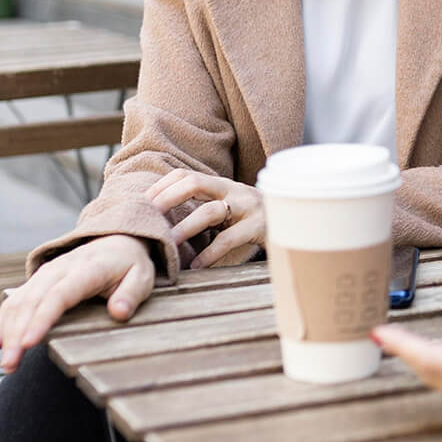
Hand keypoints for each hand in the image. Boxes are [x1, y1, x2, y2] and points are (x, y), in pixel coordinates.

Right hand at [0, 234, 154, 371]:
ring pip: (18, 301)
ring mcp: (46, 273)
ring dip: (7, 331)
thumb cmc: (129, 265)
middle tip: (11, 365)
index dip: (41, 319)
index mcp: (87, 269)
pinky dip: (3, 320)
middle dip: (17, 334)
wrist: (117, 241)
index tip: (28, 343)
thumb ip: (131, 294)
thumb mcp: (141, 277)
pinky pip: (14, 299)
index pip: (59, 295)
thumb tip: (119, 313)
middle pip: (32, 301)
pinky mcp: (38, 280)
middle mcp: (61, 269)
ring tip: (6, 362)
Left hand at [145, 168, 265, 268]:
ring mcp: (249, 207)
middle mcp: (235, 191)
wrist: (299, 227)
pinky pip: (230, 239)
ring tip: (169, 243)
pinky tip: (196, 266)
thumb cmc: (255, 225)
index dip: (162, 186)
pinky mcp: (261, 226)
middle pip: (195, 182)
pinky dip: (209, 254)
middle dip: (167, 198)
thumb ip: (205, 214)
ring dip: (184, 228)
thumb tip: (163, 228)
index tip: (142, 204)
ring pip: (210, 211)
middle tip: (148, 217)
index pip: (186, 175)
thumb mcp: (230, 214)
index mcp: (224, 186)